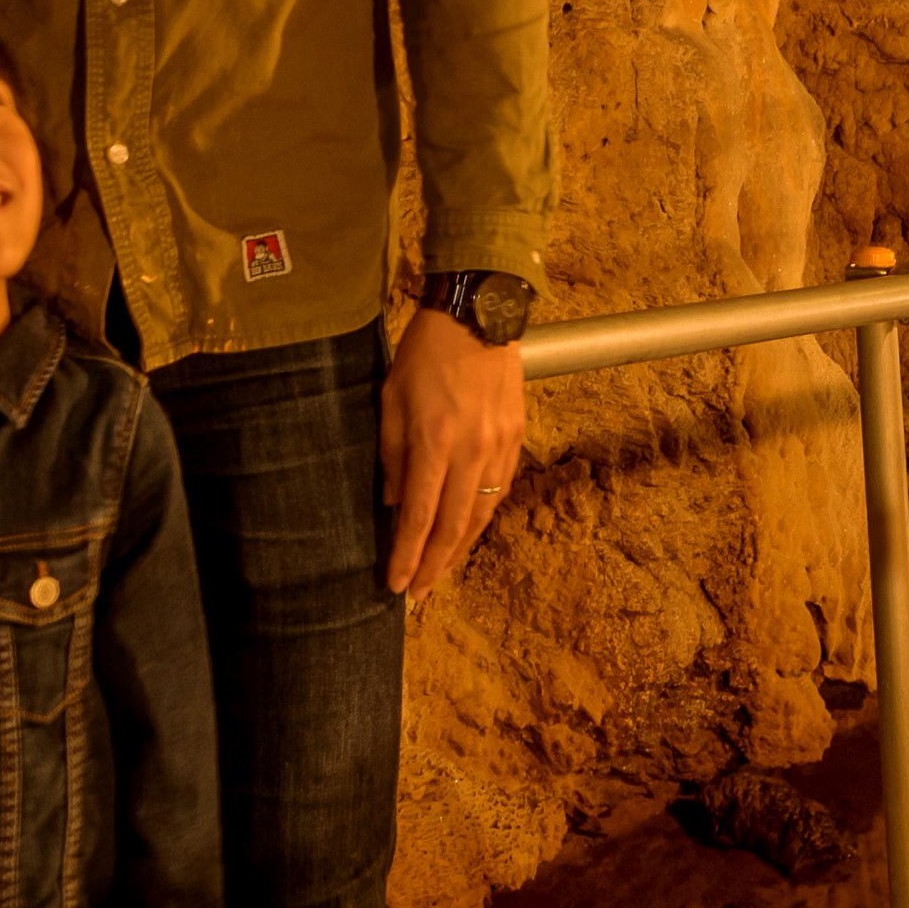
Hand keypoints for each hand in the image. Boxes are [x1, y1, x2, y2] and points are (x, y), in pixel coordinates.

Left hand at [381, 306, 525, 600]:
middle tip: (418, 595)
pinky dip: (482, 517)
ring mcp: (499, 447)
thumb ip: (392, 453)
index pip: (417, 515)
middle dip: (433, 566)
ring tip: (441, 574)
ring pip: (481, 515)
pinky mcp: (516, 438)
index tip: (396, 585)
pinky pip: (499, 490)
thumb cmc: (426, 351)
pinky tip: (468, 531)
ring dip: (459, 550)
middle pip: (452, 526)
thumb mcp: (392, 397)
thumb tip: (392, 502)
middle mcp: (471, 451)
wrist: (480, 312)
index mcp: (434, 441)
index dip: (406, 556)